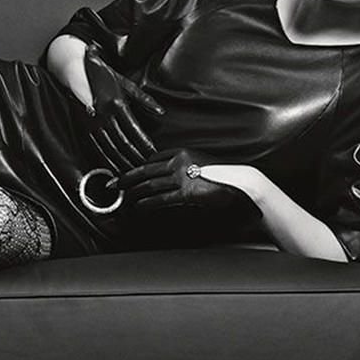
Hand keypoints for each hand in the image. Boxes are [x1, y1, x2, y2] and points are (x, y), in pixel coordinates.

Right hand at [82, 45, 164, 171]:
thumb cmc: (103, 76)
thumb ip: (144, 99)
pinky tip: (116, 167)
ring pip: (110, 148)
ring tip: (134, 170)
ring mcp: (93, 122)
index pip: (134, 130)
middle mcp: (104, 115)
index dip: (144, 144)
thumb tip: (161, 111)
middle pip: (122, 143)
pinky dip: (108, 160)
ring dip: (122, 162)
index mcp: (117, 103)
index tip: (154, 154)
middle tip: (147, 167)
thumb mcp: (125, 84)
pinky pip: (98, 147)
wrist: (76, 70)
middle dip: (135, 157)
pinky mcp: (85, 127)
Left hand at [116, 148, 261, 218]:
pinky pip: (160, 198)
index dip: (139, 167)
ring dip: (133, 192)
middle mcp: (180, 160)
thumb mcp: (203, 165)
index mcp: (184, 151)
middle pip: (145, 169)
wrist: (244, 184)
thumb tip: (169, 178)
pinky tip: (139, 207)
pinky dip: (146, 204)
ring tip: (123, 198)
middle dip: (127, 178)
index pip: (154, 157)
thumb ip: (185, 168)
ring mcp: (183, 175)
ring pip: (149, 184)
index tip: (130, 173)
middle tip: (114, 184)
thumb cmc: (227, 177)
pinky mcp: (187, 192)